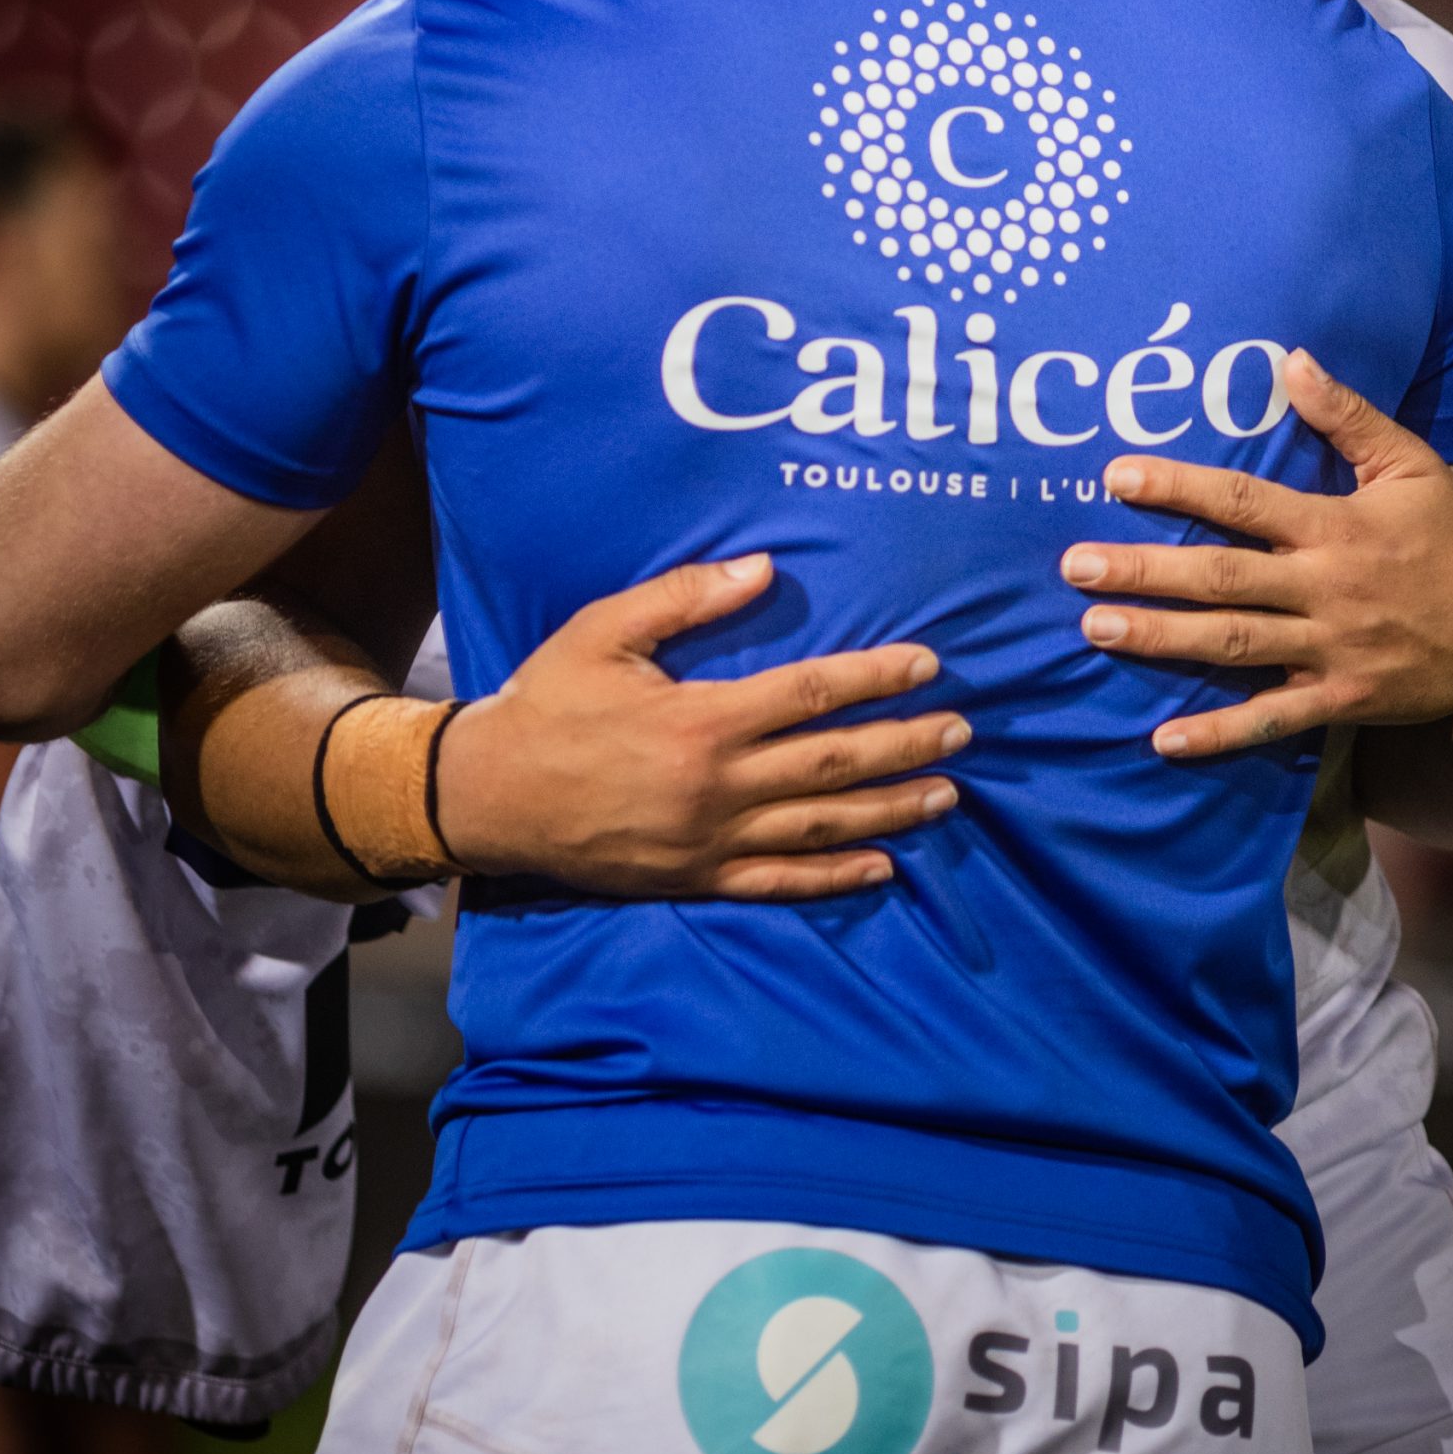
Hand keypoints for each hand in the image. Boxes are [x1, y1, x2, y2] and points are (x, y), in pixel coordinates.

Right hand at [436, 556, 967, 899]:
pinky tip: (883, 868)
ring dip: (891, 809)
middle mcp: (717, 787)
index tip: (926, 664)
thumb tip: (764, 568)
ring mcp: (709, 841)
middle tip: (963, 730)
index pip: (811, 694)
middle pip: (833, 763)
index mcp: (701, 721)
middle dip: (905, 744)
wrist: (489, 796)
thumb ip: (686, 597)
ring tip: (947, 794)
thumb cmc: (548, 702)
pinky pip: (779, 884)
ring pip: (821, 827)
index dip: (874, 677)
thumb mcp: (605, 632)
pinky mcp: (696, 880)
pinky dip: (835, 878)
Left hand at [1059, 350, 1452, 759]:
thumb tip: (1290, 359)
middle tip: (1075, 566)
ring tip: (1095, 628)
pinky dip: (1220, 732)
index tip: (1115, 477)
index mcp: (1336, 525)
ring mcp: (1334, 649)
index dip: (1179, 488)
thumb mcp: (1411, 464)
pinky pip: (1273, 719)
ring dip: (1162, 639)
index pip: (1243, 502)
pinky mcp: (1345, 700)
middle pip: (1223, 578)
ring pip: (1235, 645)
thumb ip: (1347, 415)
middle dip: (1146, 570)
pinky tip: (1163, 738)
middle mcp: (1328, 587)